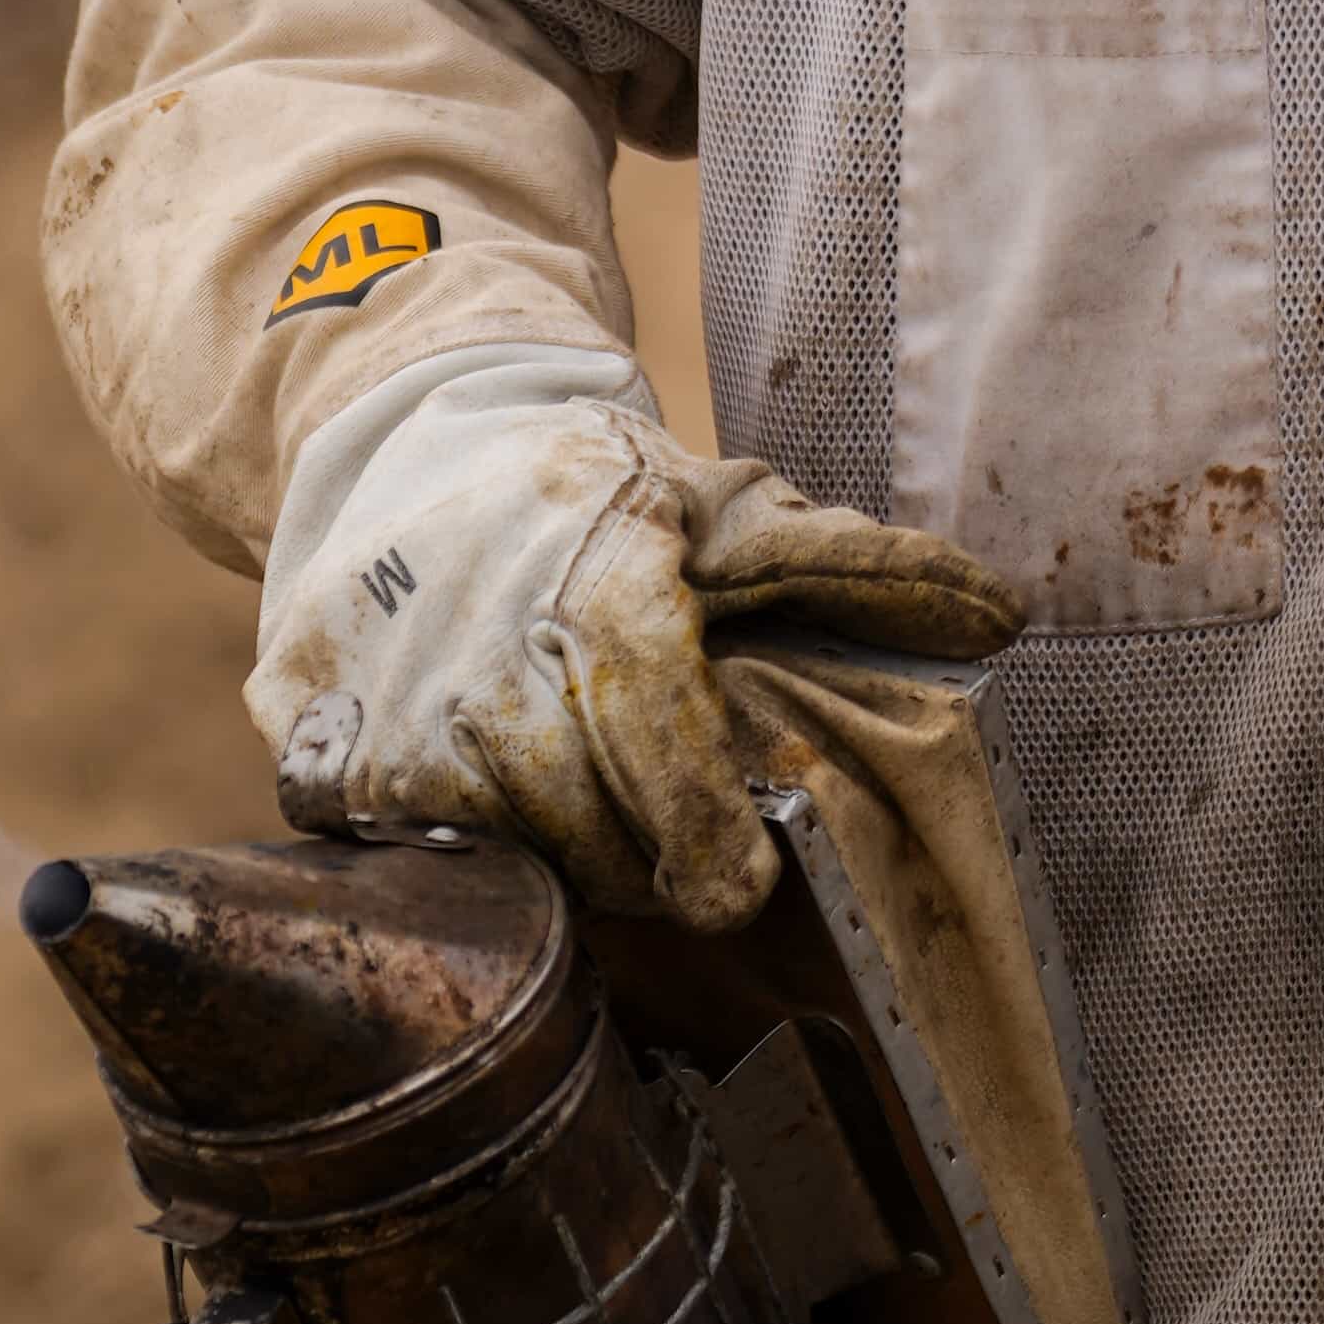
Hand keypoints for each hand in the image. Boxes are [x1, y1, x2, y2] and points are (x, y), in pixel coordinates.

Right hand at [246, 341, 1023, 928]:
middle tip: (667, 807)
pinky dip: (468, 837)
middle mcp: (488, 666)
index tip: (738, 881)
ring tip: (584, 777)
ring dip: (566, 845)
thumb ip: (857, 568)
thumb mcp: (726, 508)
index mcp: (604, 595)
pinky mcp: (322, 763)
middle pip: (599, 840)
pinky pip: (420, 855)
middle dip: (651, 848)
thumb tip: (1001, 614)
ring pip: (514, 859)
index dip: (706, 840)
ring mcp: (395, 722)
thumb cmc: (591, 493)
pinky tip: (494, 782)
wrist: (404, 442)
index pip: (662, 754)